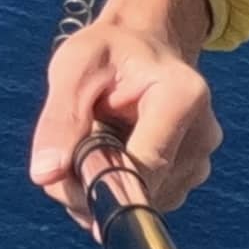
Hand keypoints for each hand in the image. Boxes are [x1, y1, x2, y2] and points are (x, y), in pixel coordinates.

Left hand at [30, 0, 220, 229]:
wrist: (144, 45)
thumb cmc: (108, 52)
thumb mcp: (75, 66)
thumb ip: (59, 118)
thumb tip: (45, 175)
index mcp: (182, 96)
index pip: (142, 166)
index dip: (95, 182)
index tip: (59, 178)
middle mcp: (202, 135)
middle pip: (141, 191)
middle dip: (92, 189)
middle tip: (63, 156)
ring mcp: (199, 161)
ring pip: (141, 202)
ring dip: (102, 191)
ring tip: (90, 144)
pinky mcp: (190, 177)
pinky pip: (145, 201)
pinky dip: (117, 191)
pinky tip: (108, 156)